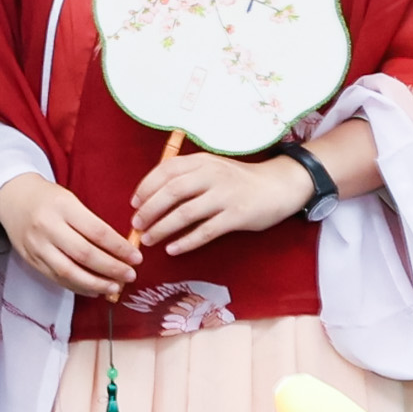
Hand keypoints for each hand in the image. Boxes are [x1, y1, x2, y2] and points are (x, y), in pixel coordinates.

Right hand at [0, 173, 140, 298]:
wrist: (12, 197)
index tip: (136, 257)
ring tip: (114, 287)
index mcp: (63, 207)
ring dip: (95, 284)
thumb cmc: (48, 198)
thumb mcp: (71, 200)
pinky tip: (94, 290)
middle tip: (130, 275)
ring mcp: (37, 246)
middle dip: (111, 269)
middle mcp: (48, 227)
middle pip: (84, 255)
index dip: (119, 248)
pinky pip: (57, 279)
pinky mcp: (31, 260)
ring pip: (69, 272)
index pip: (97, 232)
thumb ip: (92, 223)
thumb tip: (121, 250)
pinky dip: (78, 287)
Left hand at [131, 150, 313, 257]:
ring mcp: (225, 196)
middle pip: (172, 191)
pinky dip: (186, 242)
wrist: (278, 186)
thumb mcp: (213, 168)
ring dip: (163, 228)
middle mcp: (212, 175)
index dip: (146, 187)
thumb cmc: (239, 181)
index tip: (134, 203)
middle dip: (149, 210)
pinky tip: (173, 249)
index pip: (166, 170)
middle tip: (136, 225)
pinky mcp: (236, 216)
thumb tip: (151, 197)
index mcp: (202, 161)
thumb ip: (187, 177)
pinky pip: (206, 231)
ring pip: (186, 213)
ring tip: (148, 240)